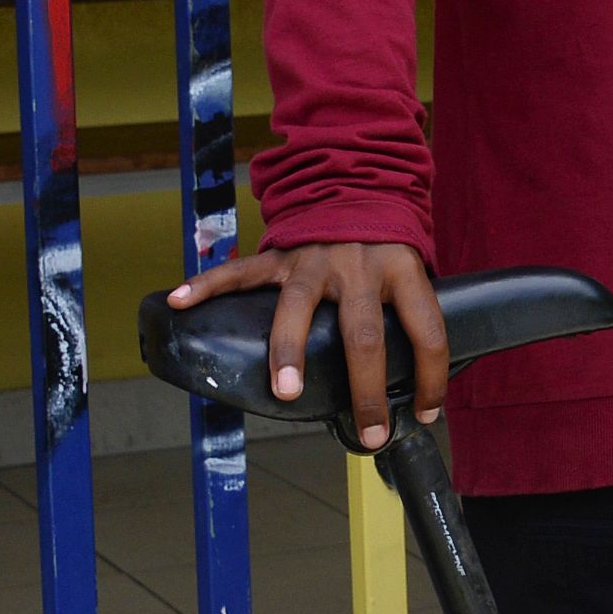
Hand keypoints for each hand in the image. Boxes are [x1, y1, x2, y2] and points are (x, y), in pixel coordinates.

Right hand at [168, 238, 444, 449]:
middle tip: (366, 433)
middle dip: (365, 387)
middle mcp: (361, 266)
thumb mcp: (411, 271)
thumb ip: (407, 315)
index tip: (425, 416)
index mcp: (403, 270)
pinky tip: (180, 300)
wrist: (355, 181)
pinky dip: (207, 285)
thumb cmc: (385, 244)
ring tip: (285, 390)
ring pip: (300, 307)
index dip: (432, 378)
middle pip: (364, 334)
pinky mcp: (281, 254)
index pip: (427, 331)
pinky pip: (241, 272)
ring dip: (290, 350)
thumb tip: (414, 386)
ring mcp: (317, 260)